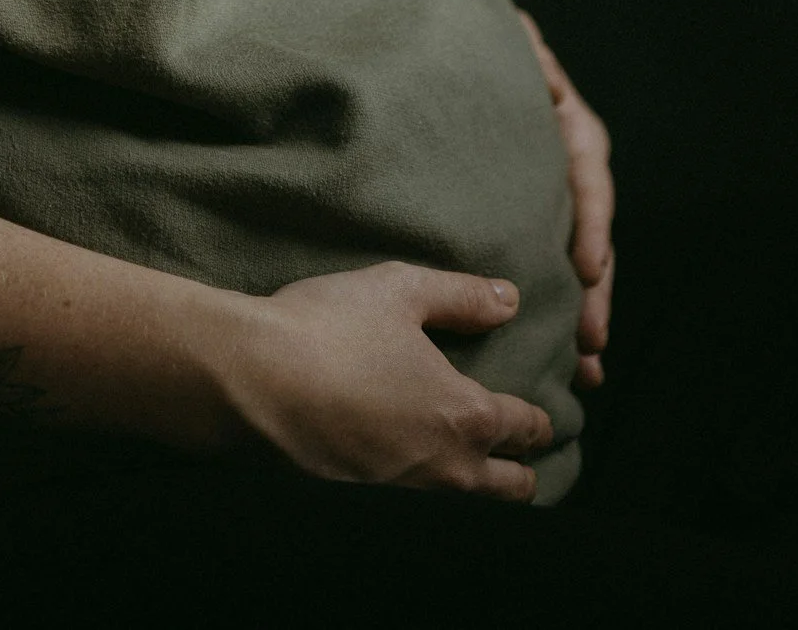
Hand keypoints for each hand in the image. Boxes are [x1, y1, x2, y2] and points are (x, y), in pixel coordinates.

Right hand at [194, 260, 553, 500]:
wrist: (253, 384)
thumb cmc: (329, 329)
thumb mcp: (399, 291)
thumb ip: (460, 296)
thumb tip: (508, 299)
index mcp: (465, 415)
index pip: (526, 428)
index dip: (540, 421)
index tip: (545, 418)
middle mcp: (446, 468)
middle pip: (511, 488)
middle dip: (523, 471)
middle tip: (522, 456)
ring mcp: (405, 494)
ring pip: (466, 505)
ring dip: (479, 488)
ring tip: (472, 468)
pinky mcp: (364, 503)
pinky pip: (418, 506)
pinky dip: (430, 494)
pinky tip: (410, 468)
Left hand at [518, 11, 613, 389]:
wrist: (451, 62)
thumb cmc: (481, 53)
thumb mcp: (503, 49)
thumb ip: (522, 51)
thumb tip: (530, 42)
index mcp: (569, 131)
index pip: (589, 179)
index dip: (593, 225)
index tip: (589, 270)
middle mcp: (570, 174)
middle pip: (592, 236)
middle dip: (594, 293)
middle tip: (591, 341)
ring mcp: (554, 205)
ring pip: (578, 267)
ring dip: (584, 317)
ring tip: (587, 369)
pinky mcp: (531, 228)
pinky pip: (550, 274)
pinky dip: (559, 315)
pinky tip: (564, 362)